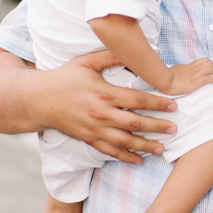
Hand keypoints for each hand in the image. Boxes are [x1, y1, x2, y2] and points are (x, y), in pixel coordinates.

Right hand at [40, 50, 179, 163]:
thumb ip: (110, 56)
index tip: (173, 105)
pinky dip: (125, 157)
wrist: (37, 100)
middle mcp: (101, 114)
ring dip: (145, 146)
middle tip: (175, 128)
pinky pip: (109, 151)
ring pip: (124, 141)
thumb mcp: (86, 61)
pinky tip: (138, 160)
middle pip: (135, 123)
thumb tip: (133, 51)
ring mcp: (94, 129)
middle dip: (157, 127)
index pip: (137, 100)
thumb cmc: (64, 77)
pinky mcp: (88, 139)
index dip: (157, 103)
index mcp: (104, 93)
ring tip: (162, 148)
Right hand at [165, 58, 212, 94]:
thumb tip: (183, 71)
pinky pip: (207, 78)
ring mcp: (194, 75)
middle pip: (208, 63)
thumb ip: (183, 70)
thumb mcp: (177, 69)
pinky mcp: (195, 82)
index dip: (210, 63)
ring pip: (210, 69)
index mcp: (189, 66)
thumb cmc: (167, 76)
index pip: (203, 61)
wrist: (165, 80)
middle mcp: (193, 68)